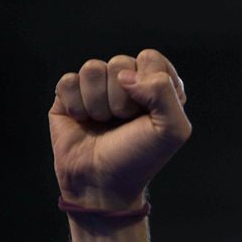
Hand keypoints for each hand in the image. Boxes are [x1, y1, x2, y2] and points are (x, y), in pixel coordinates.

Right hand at [50, 49, 190, 210]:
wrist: (102, 182)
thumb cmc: (139, 158)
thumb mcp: (172, 131)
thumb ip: (164, 92)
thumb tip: (125, 76)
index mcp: (157, 87)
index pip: (151, 58)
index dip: (148, 83)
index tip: (148, 112)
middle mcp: (128, 83)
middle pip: (120, 62)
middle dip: (122, 99)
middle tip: (123, 122)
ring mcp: (97, 87)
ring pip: (92, 69)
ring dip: (98, 104)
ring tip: (103, 123)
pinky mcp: (69, 94)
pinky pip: (68, 81)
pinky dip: (76, 106)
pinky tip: (83, 122)